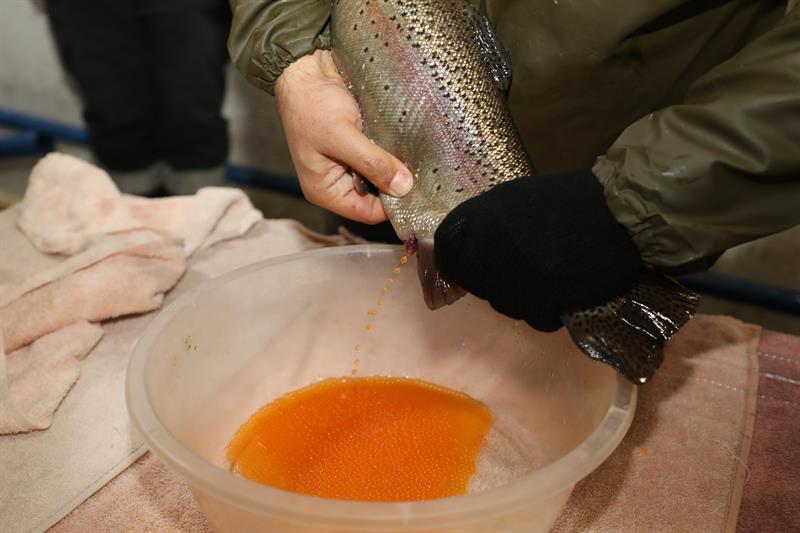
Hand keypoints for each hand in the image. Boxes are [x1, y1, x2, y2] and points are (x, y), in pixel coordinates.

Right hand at [275, 50, 412, 222]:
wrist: (306, 68)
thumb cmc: (311, 103)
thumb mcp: (343, 136)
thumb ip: (373, 163)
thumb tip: (403, 187)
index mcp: (324, 190)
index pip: (367, 213)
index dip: (392, 205)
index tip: (416, 189)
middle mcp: (336, 182)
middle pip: (376, 197)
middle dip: (396, 185)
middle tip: (420, 172)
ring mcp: (346, 164)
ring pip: (381, 177)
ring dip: (395, 167)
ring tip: (413, 157)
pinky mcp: (357, 146)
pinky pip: (379, 158)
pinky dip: (391, 153)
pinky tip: (403, 145)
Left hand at [434, 170, 643, 330]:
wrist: (626, 212)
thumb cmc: (572, 204)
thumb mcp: (517, 200)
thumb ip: (485, 224)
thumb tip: (459, 254)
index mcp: (485, 213)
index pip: (447, 250)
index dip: (459, 264)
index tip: (475, 270)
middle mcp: (495, 240)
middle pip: (476, 284)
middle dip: (497, 285)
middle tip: (527, 275)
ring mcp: (521, 269)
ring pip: (504, 305)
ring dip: (525, 300)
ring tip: (551, 280)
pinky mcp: (548, 294)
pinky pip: (535, 318)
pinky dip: (549, 313)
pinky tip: (566, 293)